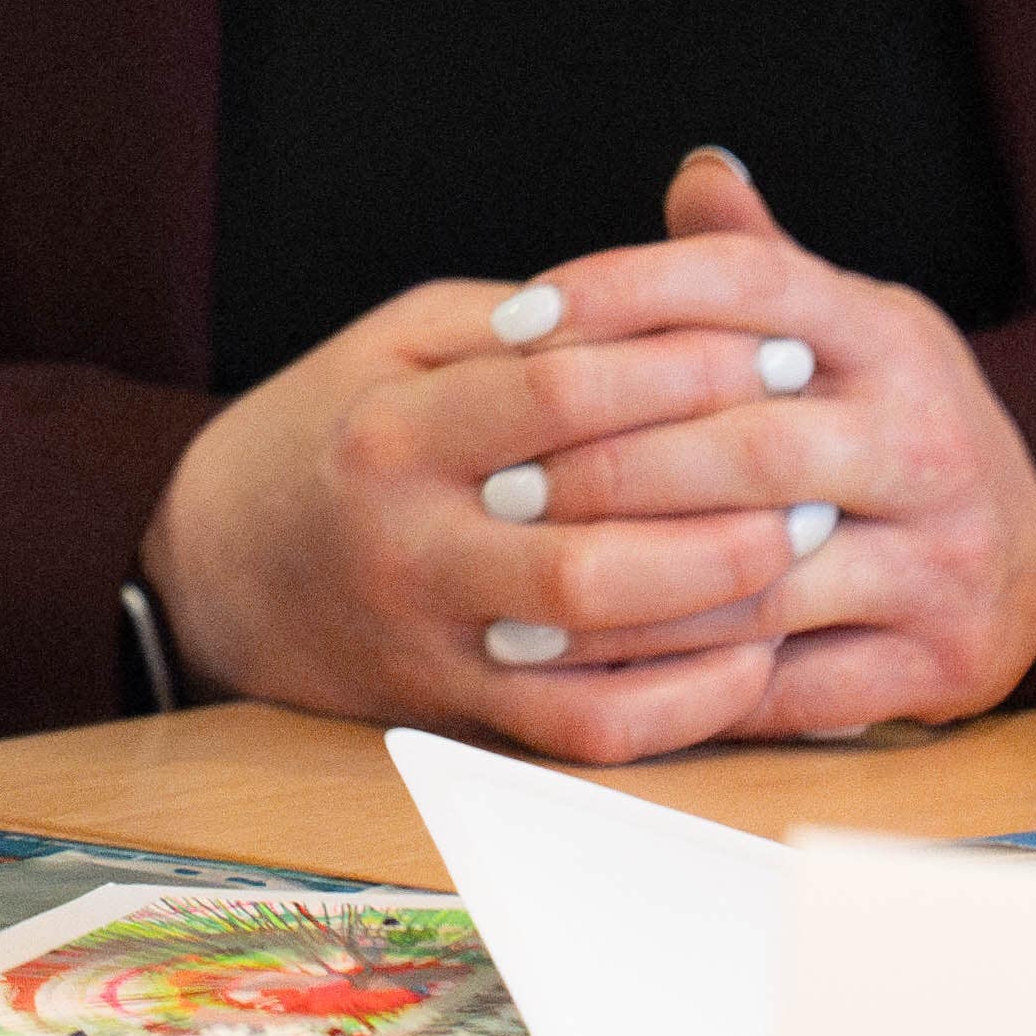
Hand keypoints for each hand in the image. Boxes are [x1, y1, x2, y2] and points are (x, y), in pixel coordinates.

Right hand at [139, 249, 830, 765]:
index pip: (557, 395)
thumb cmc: (333, 429)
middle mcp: (409, 544)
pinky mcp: (462, 714)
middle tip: (817, 451)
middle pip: (593, 535)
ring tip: (809, 537)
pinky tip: (759, 652)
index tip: (776, 345)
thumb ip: (522, 325)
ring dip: (725, 595)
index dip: (680, 370)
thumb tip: (667, 307)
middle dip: (726, 494)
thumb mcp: (395, 341)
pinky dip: (688, 702)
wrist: (219, 567)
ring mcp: (435, 641)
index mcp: (392, 431)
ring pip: (601, 641)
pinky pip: (593, 729)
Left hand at [490, 148, 1035, 737]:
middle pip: (749, 448)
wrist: (1018, 551)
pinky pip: (788, 681)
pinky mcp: (942, 662)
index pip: (751, 284)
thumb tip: (700, 172)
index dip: (626, 291)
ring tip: (516, 590)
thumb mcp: (840, 325)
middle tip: (496, 484)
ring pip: (758, 579)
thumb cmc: (875, 418)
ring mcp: (947, 560)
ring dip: (626, 592)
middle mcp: (930, 443)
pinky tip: (594, 672)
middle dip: (610, 468)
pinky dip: (682, 681)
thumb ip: (757, 256)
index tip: (515, 319)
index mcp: (892, 336)